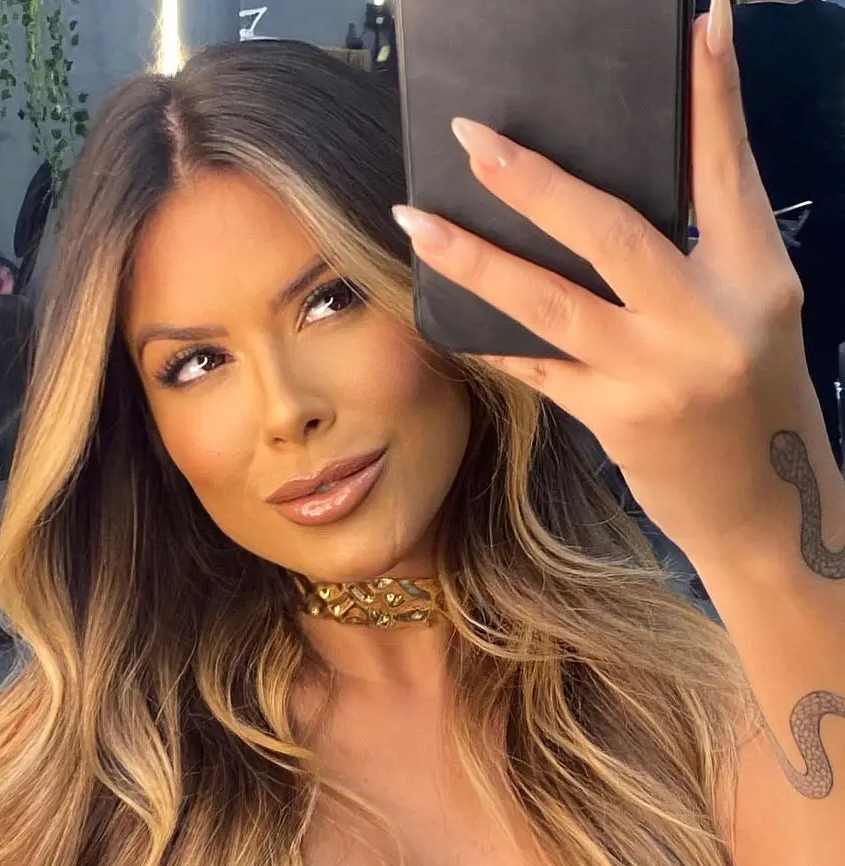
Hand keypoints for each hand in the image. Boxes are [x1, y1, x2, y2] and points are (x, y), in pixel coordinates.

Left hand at [391, 0, 832, 565]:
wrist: (761, 503)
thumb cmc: (753, 395)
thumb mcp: (753, 307)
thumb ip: (707, 246)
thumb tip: (626, 182)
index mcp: (758, 278)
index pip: (728, 169)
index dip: (713, 95)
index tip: (699, 22)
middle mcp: (708, 322)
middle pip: (613, 232)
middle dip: (535, 181)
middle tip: (472, 137)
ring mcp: (656, 376)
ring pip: (553, 303)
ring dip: (477, 259)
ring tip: (419, 221)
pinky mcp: (615, 420)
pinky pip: (537, 367)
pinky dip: (491, 337)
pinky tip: (444, 311)